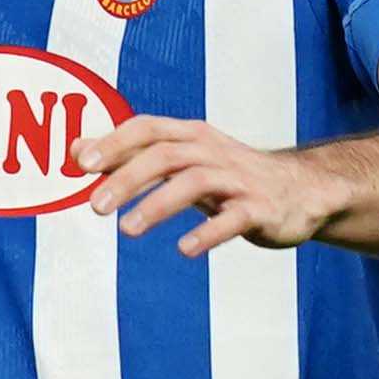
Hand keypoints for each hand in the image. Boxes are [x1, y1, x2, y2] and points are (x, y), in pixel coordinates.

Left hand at [83, 111, 334, 254]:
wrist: (303, 191)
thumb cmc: (230, 175)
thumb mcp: (181, 159)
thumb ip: (129, 155)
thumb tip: (75, 150)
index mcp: (191, 136)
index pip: (148, 129)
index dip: (115, 142)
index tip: (80, 164)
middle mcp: (213, 152)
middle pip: (165, 155)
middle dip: (127, 178)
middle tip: (94, 206)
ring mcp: (238, 180)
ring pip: (194, 183)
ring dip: (157, 204)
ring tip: (127, 230)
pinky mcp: (260, 209)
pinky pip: (233, 220)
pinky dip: (208, 233)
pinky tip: (185, 249)